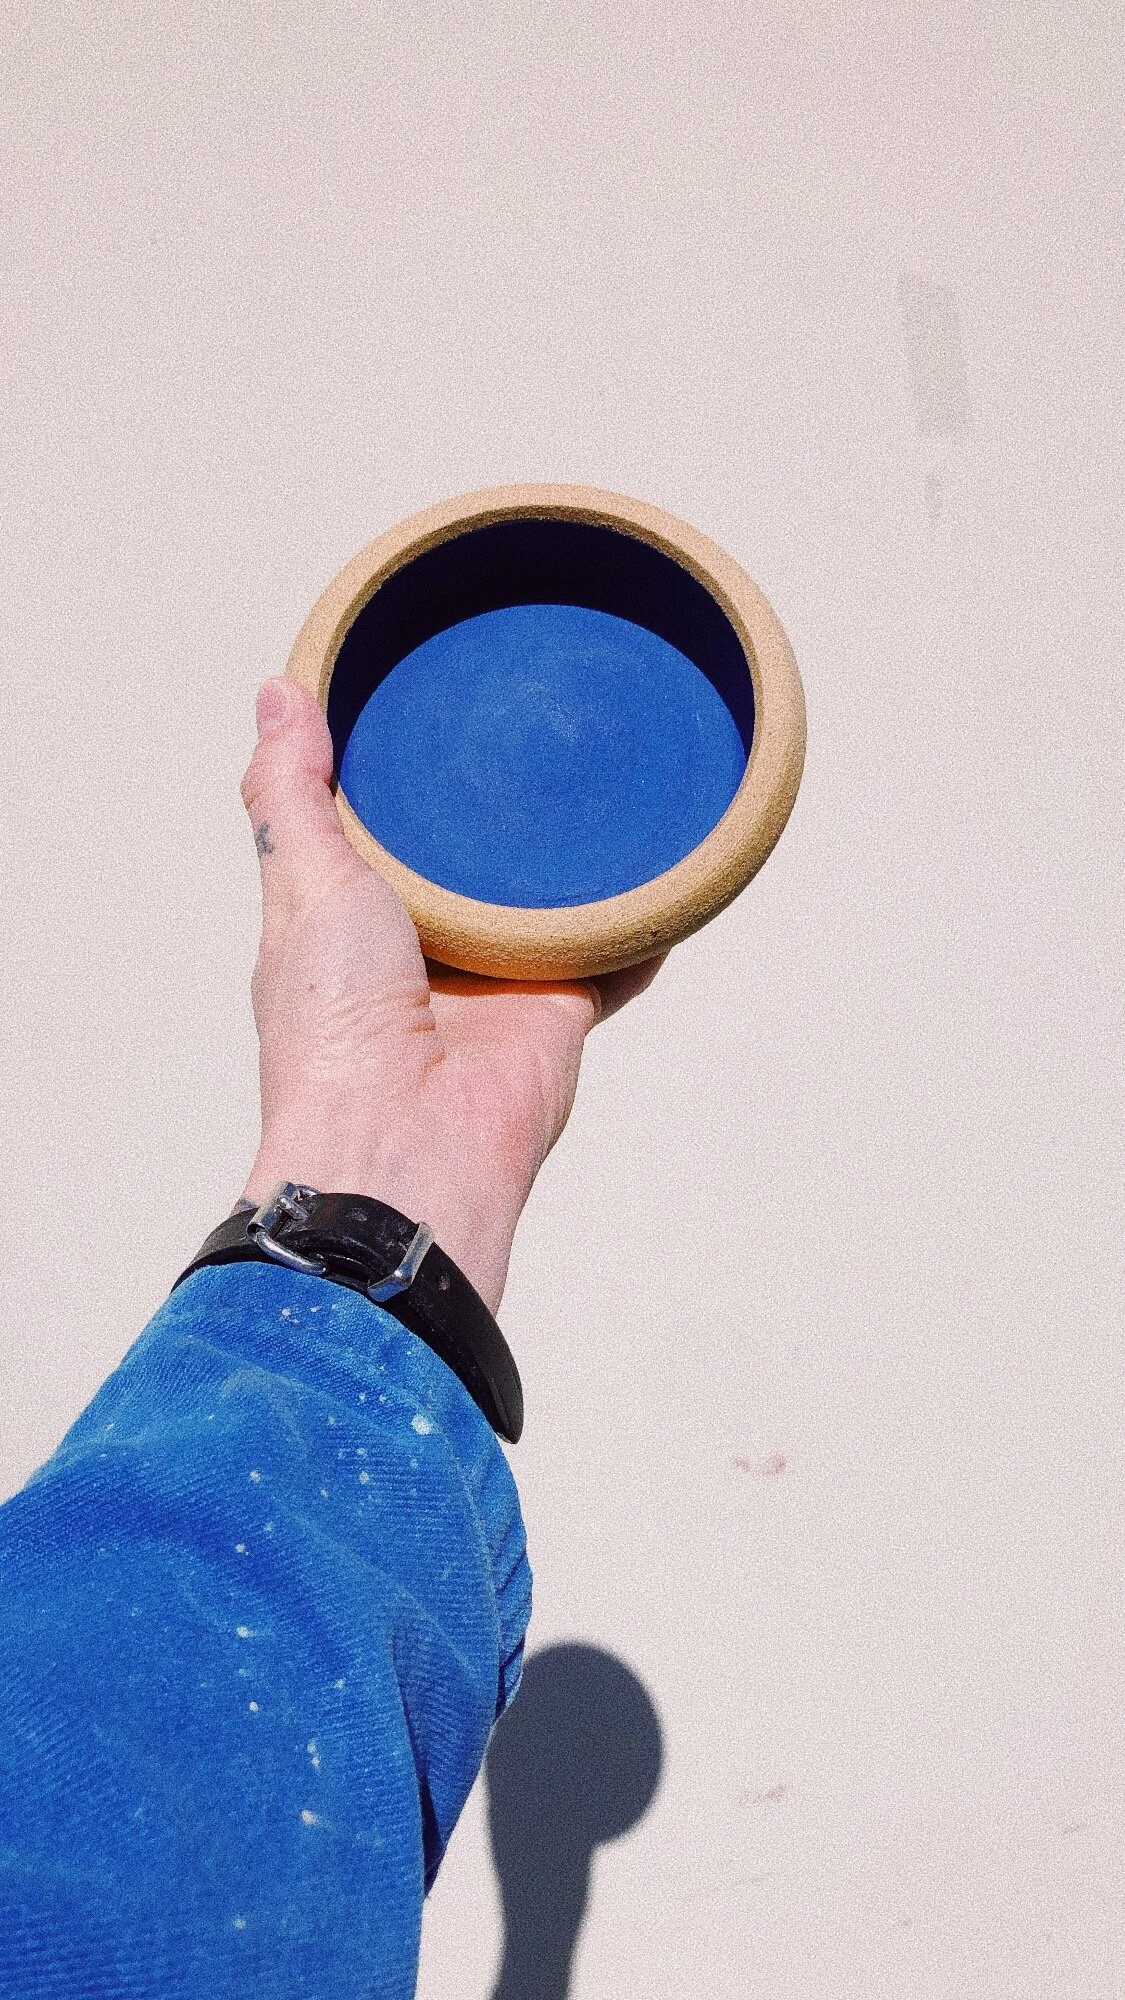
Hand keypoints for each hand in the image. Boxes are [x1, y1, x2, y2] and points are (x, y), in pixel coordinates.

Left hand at [239, 678, 660, 1313]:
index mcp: (352, 921)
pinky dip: (650, 918)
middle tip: (538, 717)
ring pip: (553, 899)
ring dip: (581, 855)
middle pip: (476, 861)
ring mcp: (499, 980)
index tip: (427, 698)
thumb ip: (291, 792)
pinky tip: (678, 860)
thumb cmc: (335, 1027)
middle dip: (502, 808)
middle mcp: (427, 949)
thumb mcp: (303, 883)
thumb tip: (278, 690)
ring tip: (615, 769)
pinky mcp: (565, 1006)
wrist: (409, 1144)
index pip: (381, 830)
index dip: (399, 773)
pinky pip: (620, 951)